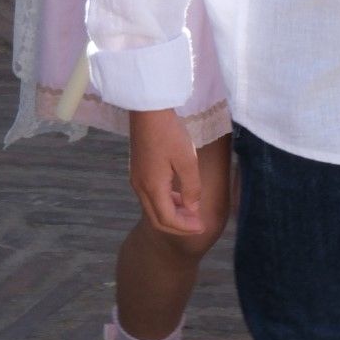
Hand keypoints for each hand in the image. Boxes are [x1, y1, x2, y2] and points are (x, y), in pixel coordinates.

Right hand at [128, 108, 202, 235]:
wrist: (148, 112)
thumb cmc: (170, 134)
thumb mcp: (187, 160)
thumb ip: (191, 187)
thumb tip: (192, 209)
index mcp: (152, 188)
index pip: (167, 219)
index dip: (185, 227)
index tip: (202, 227)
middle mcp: (140, 188)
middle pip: (157, 218)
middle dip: (178, 225)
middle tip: (197, 224)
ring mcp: (137, 180)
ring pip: (154, 208)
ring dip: (172, 214)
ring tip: (192, 211)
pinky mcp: (139, 172)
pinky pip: (152, 196)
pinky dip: (167, 202)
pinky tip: (181, 196)